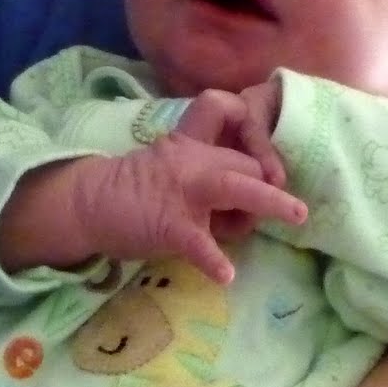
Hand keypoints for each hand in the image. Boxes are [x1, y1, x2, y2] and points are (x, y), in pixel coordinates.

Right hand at [67, 129, 305, 284]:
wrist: (90, 202)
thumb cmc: (139, 190)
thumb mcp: (177, 169)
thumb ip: (213, 178)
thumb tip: (251, 210)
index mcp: (191, 142)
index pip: (230, 112)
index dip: (256, 131)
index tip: (273, 163)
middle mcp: (191, 158)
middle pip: (246, 163)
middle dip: (265, 191)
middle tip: (266, 219)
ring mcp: (181, 189)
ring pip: (233, 185)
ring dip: (269, 199)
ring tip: (297, 215)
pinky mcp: (168, 222)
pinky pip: (196, 240)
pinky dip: (212, 258)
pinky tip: (225, 275)